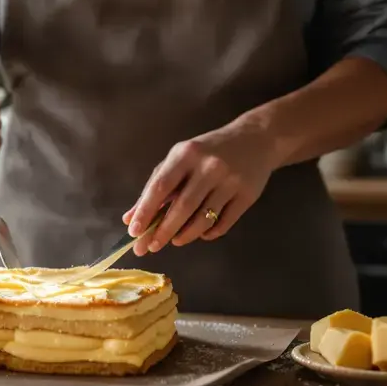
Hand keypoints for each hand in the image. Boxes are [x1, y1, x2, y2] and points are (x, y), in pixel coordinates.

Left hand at [123, 121, 277, 255]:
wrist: (256, 139)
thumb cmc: (209, 150)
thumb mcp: (180, 159)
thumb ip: (155, 186)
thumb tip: (130, 218)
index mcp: (186, 154)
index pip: (161, 187)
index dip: (146, 211)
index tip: (134, 231)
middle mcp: (209, 167)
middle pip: (182, 207)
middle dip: (163, 231)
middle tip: (150, 247)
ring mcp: (230, 181)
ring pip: (204, 219)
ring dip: (185, 235)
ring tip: (176, 241)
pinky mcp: (247, 195)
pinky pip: (224, 223)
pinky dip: (209, 233)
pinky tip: (200, 234)